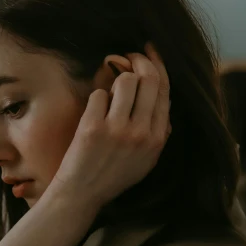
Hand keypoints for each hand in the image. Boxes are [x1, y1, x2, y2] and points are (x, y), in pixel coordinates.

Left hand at [51, 43, 171, 206]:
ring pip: (125, 80)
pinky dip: (97, 98)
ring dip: (116, 78)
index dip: (157, 64)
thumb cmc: (112, 176)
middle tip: (129, 55)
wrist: (81, 194)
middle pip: (148, 78)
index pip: (164, 90)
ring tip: (111, 91)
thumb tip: (164, 100)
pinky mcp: (93, 127)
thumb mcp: (146, 161)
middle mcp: (141, 133)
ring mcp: (116, 130)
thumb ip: (158, 133)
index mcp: (157, 139)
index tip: (150, 51)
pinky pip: (100, 93)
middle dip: (138, 59)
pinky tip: (94, 112)